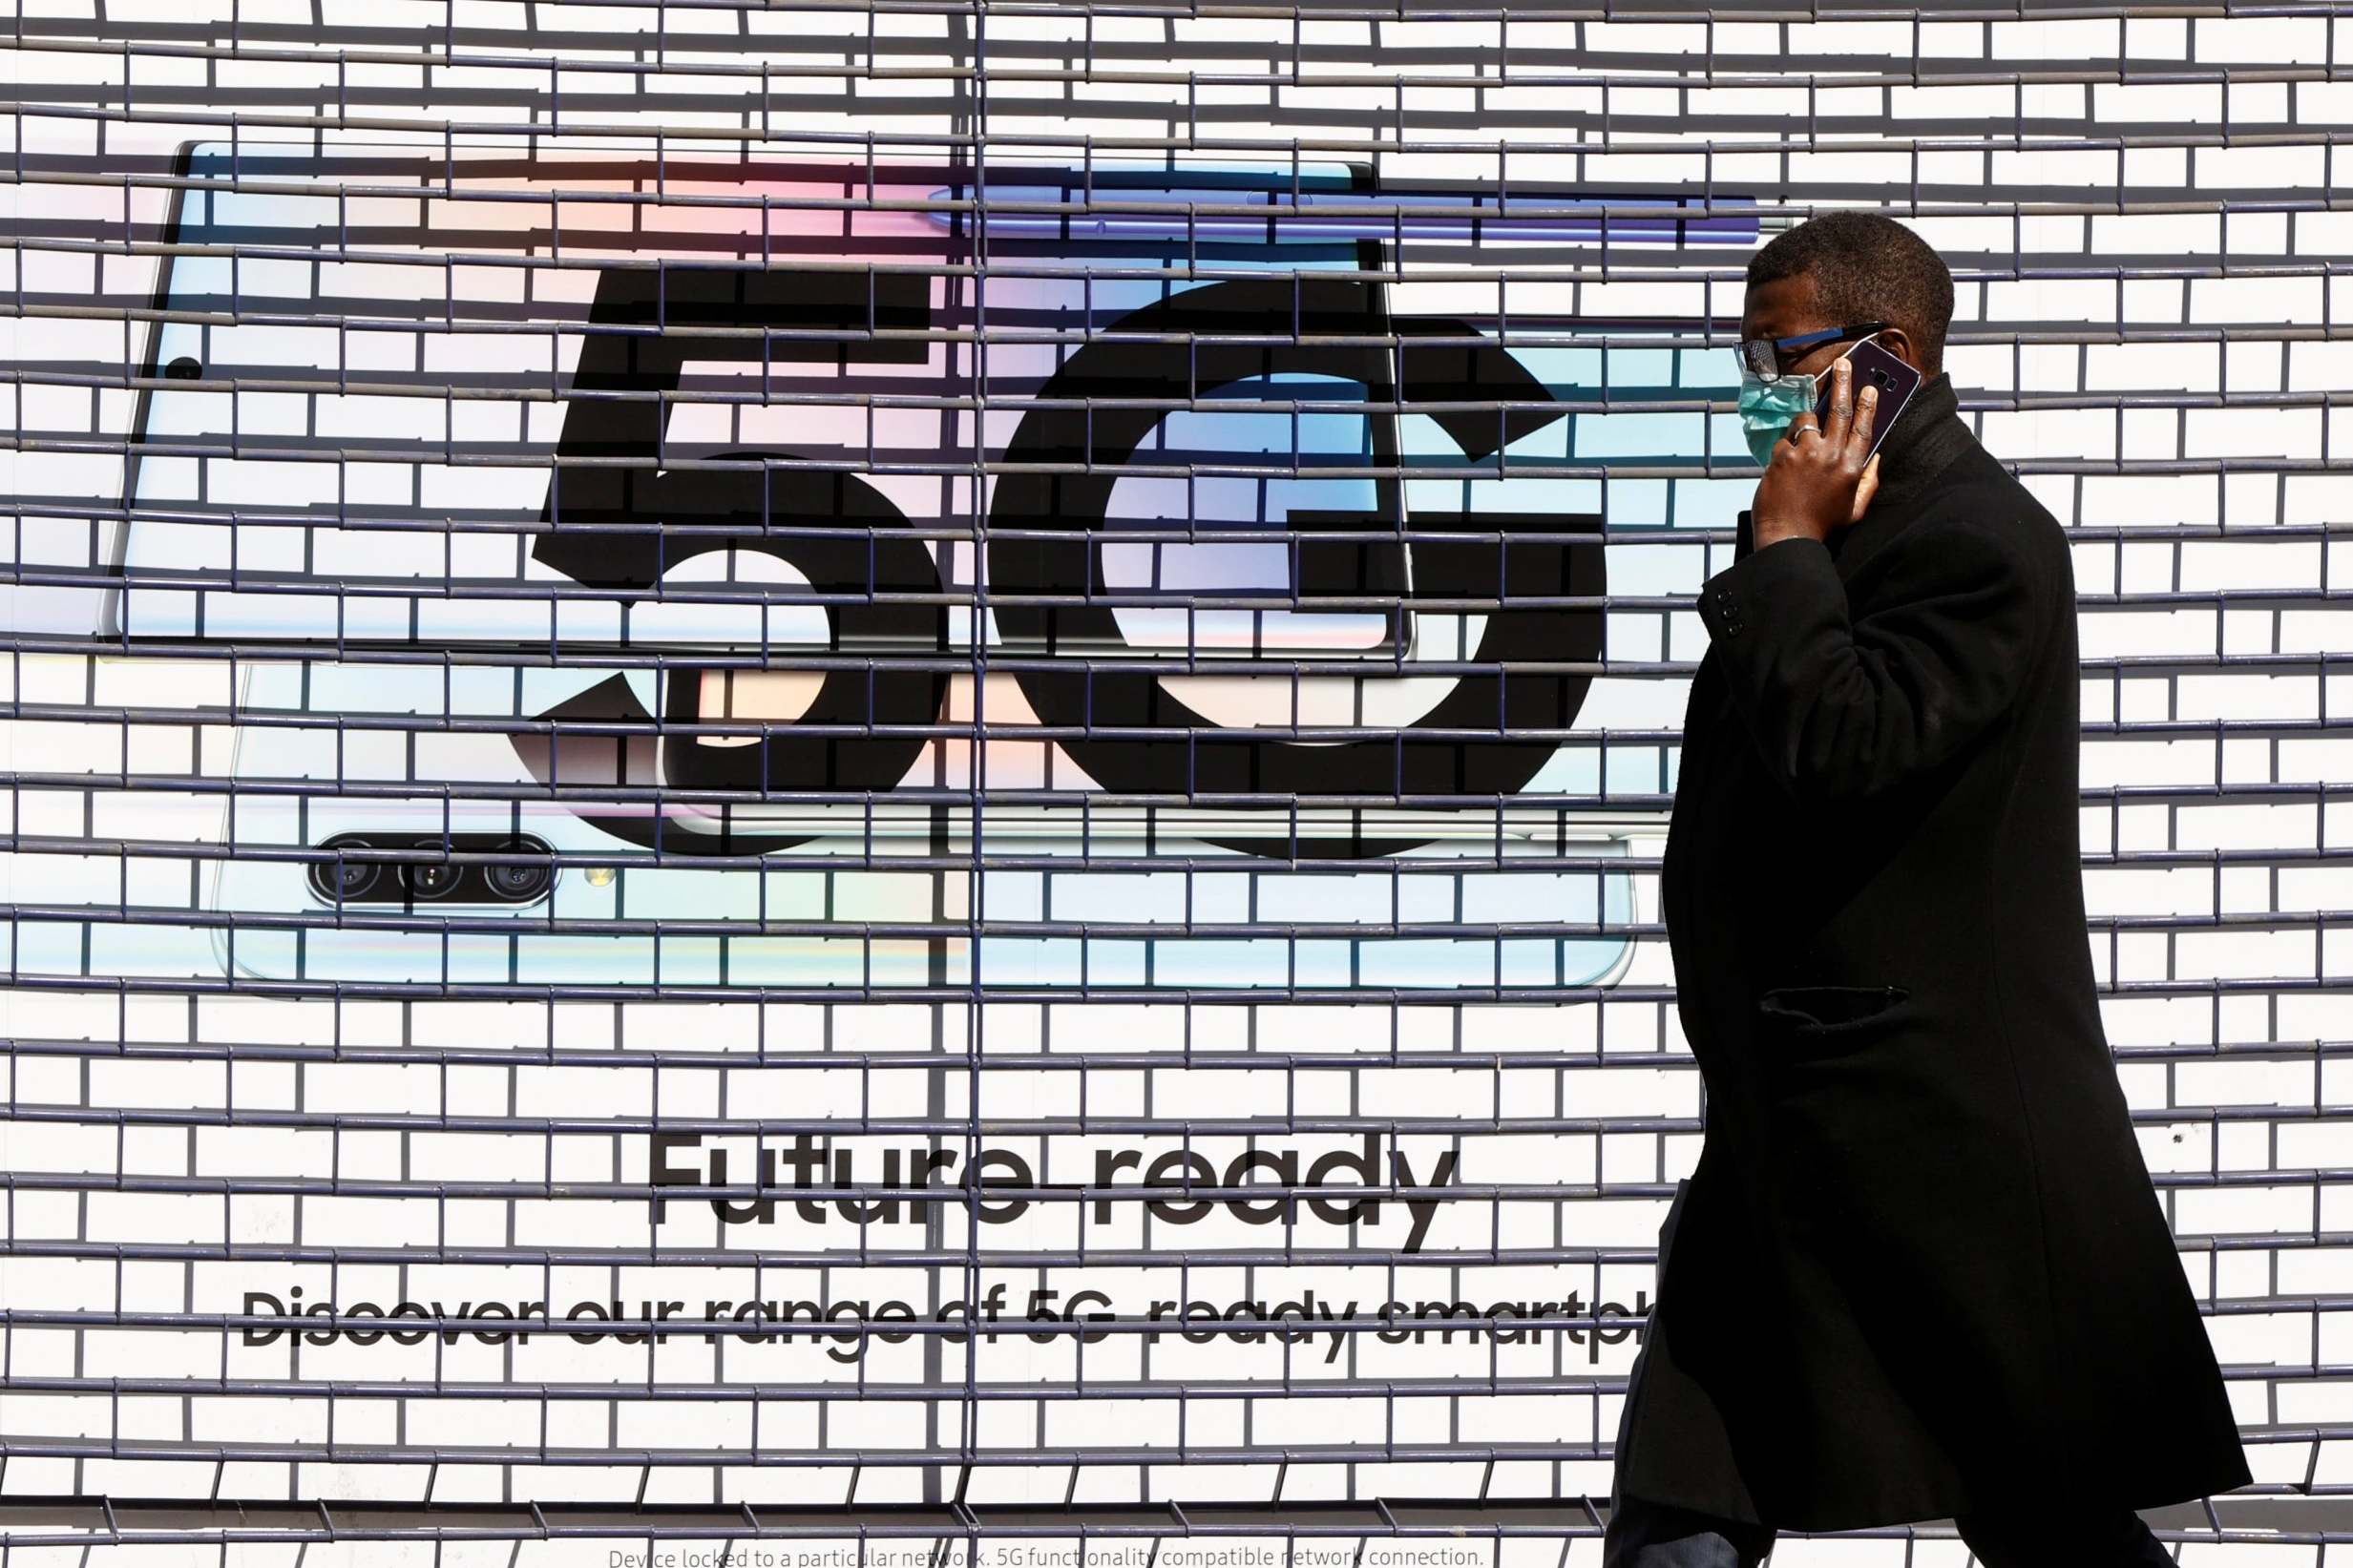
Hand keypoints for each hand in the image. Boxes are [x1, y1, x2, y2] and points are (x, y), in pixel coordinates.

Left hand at [1752, 353, 1881, 548]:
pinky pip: (1785, 439)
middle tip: (1844, 363)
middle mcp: (1832, 456)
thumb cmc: (1822, 527)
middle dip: (1843, 382)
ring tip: (1803, 438)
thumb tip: (1876, 457)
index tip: (1869, 386)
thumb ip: (1868, 481)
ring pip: (1806, 421)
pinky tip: (1785, 466)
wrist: (1788, 539)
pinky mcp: (1782, 457)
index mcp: (1853, 468)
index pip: (1864, 426)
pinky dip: (1786, 447)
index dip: (1868, 404)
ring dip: (1805, 424)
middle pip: (1839, 410)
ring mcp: (1806, 454)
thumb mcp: (1855, 509)